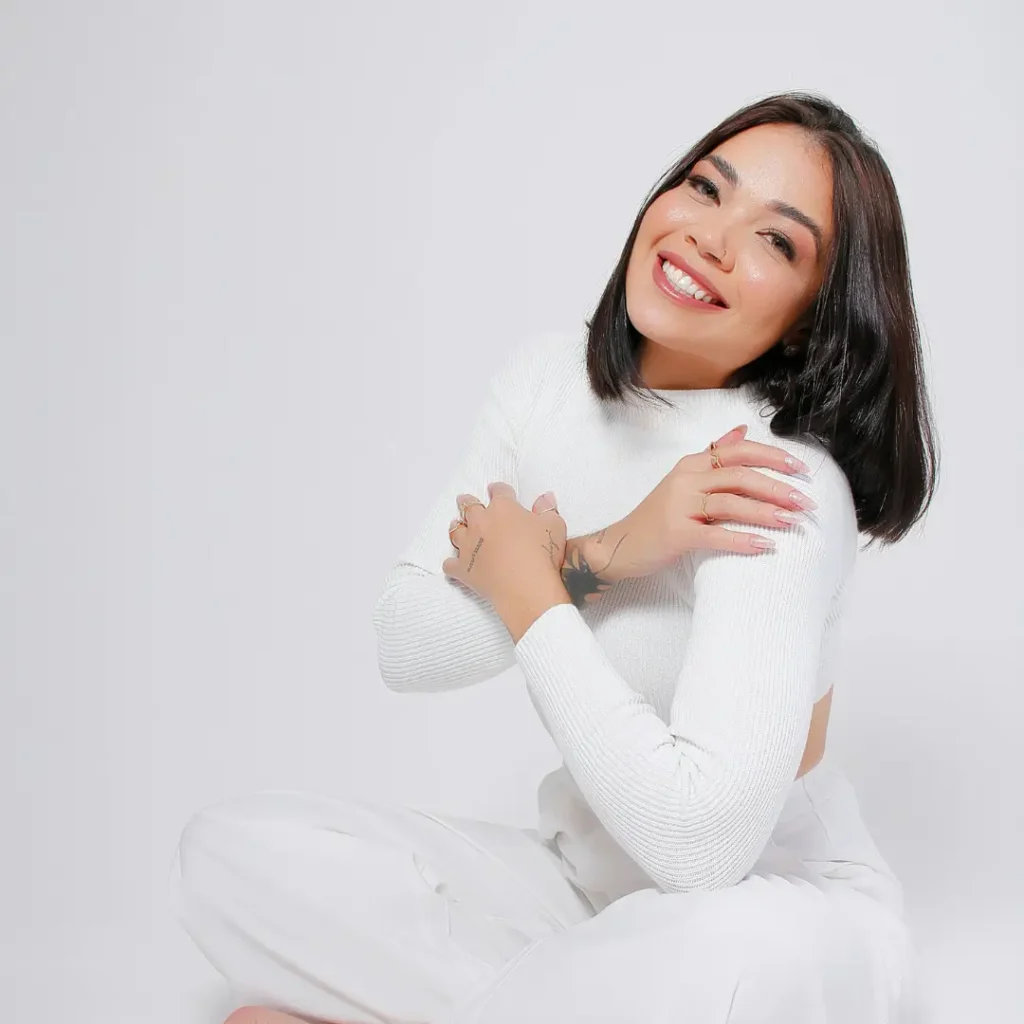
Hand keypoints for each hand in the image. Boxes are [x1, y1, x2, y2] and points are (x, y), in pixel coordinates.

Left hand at [443, 482, 566, 608]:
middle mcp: (481, 522)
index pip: (499, 492)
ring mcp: (469, 545)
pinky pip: (450, 564)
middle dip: (468, 502)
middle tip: (466, 500)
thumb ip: (548, 510)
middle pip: (469, 507)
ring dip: (457, 528)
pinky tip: (455, 564)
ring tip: (457, 527)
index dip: (498, 490)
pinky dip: (452, 563)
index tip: (496, 490)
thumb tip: (545, 497)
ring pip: (456, 531)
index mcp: (503, 509)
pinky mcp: (463, 568)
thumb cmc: (542, 554)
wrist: (526, 587)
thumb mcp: (554, 527)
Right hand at [580, 424, 817, 584]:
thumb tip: (743, 431)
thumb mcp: (683, 479)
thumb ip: (713, 455)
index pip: (738, 452)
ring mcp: (679, 506)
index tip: (801, 469)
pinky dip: (742, 540)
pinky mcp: (676, 534)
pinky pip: (714, 535)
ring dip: (766, 512)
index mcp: (691, 464)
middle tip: (805, 501)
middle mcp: (686, 480)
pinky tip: (764, 545)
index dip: (772, 457)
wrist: (620, 545)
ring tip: (792, 521)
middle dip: (776, 486)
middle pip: (739, 475)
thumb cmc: (656, 516)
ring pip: (730, 503)